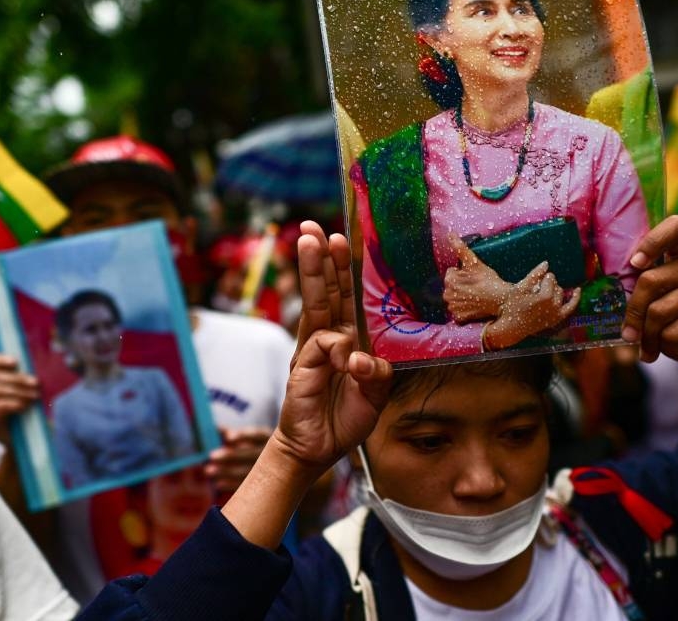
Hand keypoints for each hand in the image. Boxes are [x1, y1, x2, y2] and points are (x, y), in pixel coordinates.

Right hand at [0, 354, 39, 445]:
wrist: (23, 441)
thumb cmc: (26, 412)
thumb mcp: (22, 391)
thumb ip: (20, 377)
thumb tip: (32, 359)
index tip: (15, 362)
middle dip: (17, 378)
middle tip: (36, 383)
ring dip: (18, 391)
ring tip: (34, 397)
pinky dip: (14, 403)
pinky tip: (24, 407)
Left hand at [205, 426, 272, 492]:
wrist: (275, 473)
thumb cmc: (251, 449)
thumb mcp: (246, 439)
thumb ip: (230, 433)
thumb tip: (214, 428)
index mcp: (269, 439)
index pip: (257, 435)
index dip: (243, 435)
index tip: (228, 437)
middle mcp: (273, 455)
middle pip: (250, 454)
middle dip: (230, 455)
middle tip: (211, 455)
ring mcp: (269, 472)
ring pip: (247, 472)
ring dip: (226, 471)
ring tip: (208, 470)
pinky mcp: (264, 487)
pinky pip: (247, 486)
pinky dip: (231, 485)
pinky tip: (218, 484)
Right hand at [222, 222, 391, 549]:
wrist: (318, 449)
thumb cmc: (345, 418)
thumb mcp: (373, 394)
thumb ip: (375, 372)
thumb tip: (360, 357)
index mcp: (346, 339)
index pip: (343, 296)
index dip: (341, 269)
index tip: (337, 239)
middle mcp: (327, 338)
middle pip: (325, 290)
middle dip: (319, 257)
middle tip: (312, 228)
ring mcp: (312, 350)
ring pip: (316, 303)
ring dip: (314, 272)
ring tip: (308, 242)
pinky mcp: (302, 366)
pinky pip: (324, 344)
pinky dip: (337, 348)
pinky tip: (345, 361)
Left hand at [443, 235, 511, 322]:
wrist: (501, 300)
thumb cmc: (488, 280)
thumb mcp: (474, 262)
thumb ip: (460, 248)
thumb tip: (450, 233)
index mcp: (449, 280)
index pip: (452, 273)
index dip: (464, 274)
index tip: (474, 277)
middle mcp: (447, 294)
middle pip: (453, 286)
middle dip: (462, 285)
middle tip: (476, 286)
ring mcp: (452, 308)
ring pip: (455, 299)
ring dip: (463, 297)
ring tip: (477, 296)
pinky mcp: (458, 318)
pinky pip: (458, 313)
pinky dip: (465, 310)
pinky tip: (474, 306)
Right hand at [484, 263, 579, 349]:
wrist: (512, 328)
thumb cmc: (513, 306)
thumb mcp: (520, 288)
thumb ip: (535, 275)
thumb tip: (546, 263)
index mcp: (545, 297)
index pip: (550, 278)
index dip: (541, 277)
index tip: (533, 282)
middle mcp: (554, 306)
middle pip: (556, 285)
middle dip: (548, 284)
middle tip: (536, 287)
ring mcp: (557, 314)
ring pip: (561, 294)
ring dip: (554, 290)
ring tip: (543, 291)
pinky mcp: (557, 319)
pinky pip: (570, 307)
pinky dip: (575, 298)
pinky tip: (578, 290)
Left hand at [622, 216, 677, 373]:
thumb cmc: (673, 324)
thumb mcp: (652, 305)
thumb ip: (640, 293)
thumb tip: (611, 296)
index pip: (675, 228)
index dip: (653, 241)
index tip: (635, 263)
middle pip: (651, 280)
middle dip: (633, 313)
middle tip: (629, 334)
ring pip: (659, 310)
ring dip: (648, 335)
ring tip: (650, 346)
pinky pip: (675, 329)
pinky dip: (666, 343)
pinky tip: (674, 346)